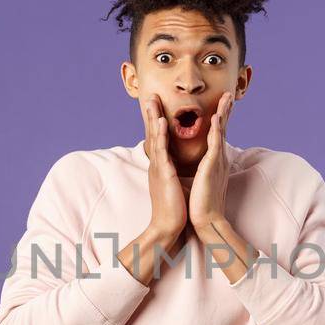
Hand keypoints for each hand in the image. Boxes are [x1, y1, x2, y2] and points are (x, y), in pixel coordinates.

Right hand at [140, 93, 186, 236]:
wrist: (167, 228)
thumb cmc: (173, 209)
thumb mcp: (172, 186)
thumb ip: (172, 175)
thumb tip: (175, 170)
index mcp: (160, 167)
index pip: (157, 140)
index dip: (156, 123)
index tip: (157, 107)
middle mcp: (157, 165)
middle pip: (152, 135)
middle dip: (151, 115)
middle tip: (150, 96)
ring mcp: (158, 169)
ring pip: (154, 139)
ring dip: (153, 119)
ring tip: (152, 102)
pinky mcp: (164, 174)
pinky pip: (161, 151)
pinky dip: (160, 135)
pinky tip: (160, 122)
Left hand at [188, 92, 234, 229]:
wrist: (206, 220)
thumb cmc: (202, 203)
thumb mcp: (202, 180)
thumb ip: (204, 169)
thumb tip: (202, 165)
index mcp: (215, 161)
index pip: (219, 135)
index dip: (221, 119)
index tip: (222, 104)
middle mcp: (219, 159)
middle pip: (224, 129)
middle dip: (227, 111)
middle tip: (230, 94)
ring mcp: (217, 162)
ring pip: (222, 132)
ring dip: (224, 113)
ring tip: (227, 98)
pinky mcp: (213, 167)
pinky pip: (215, 144)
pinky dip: (217, 129)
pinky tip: (217, 117)